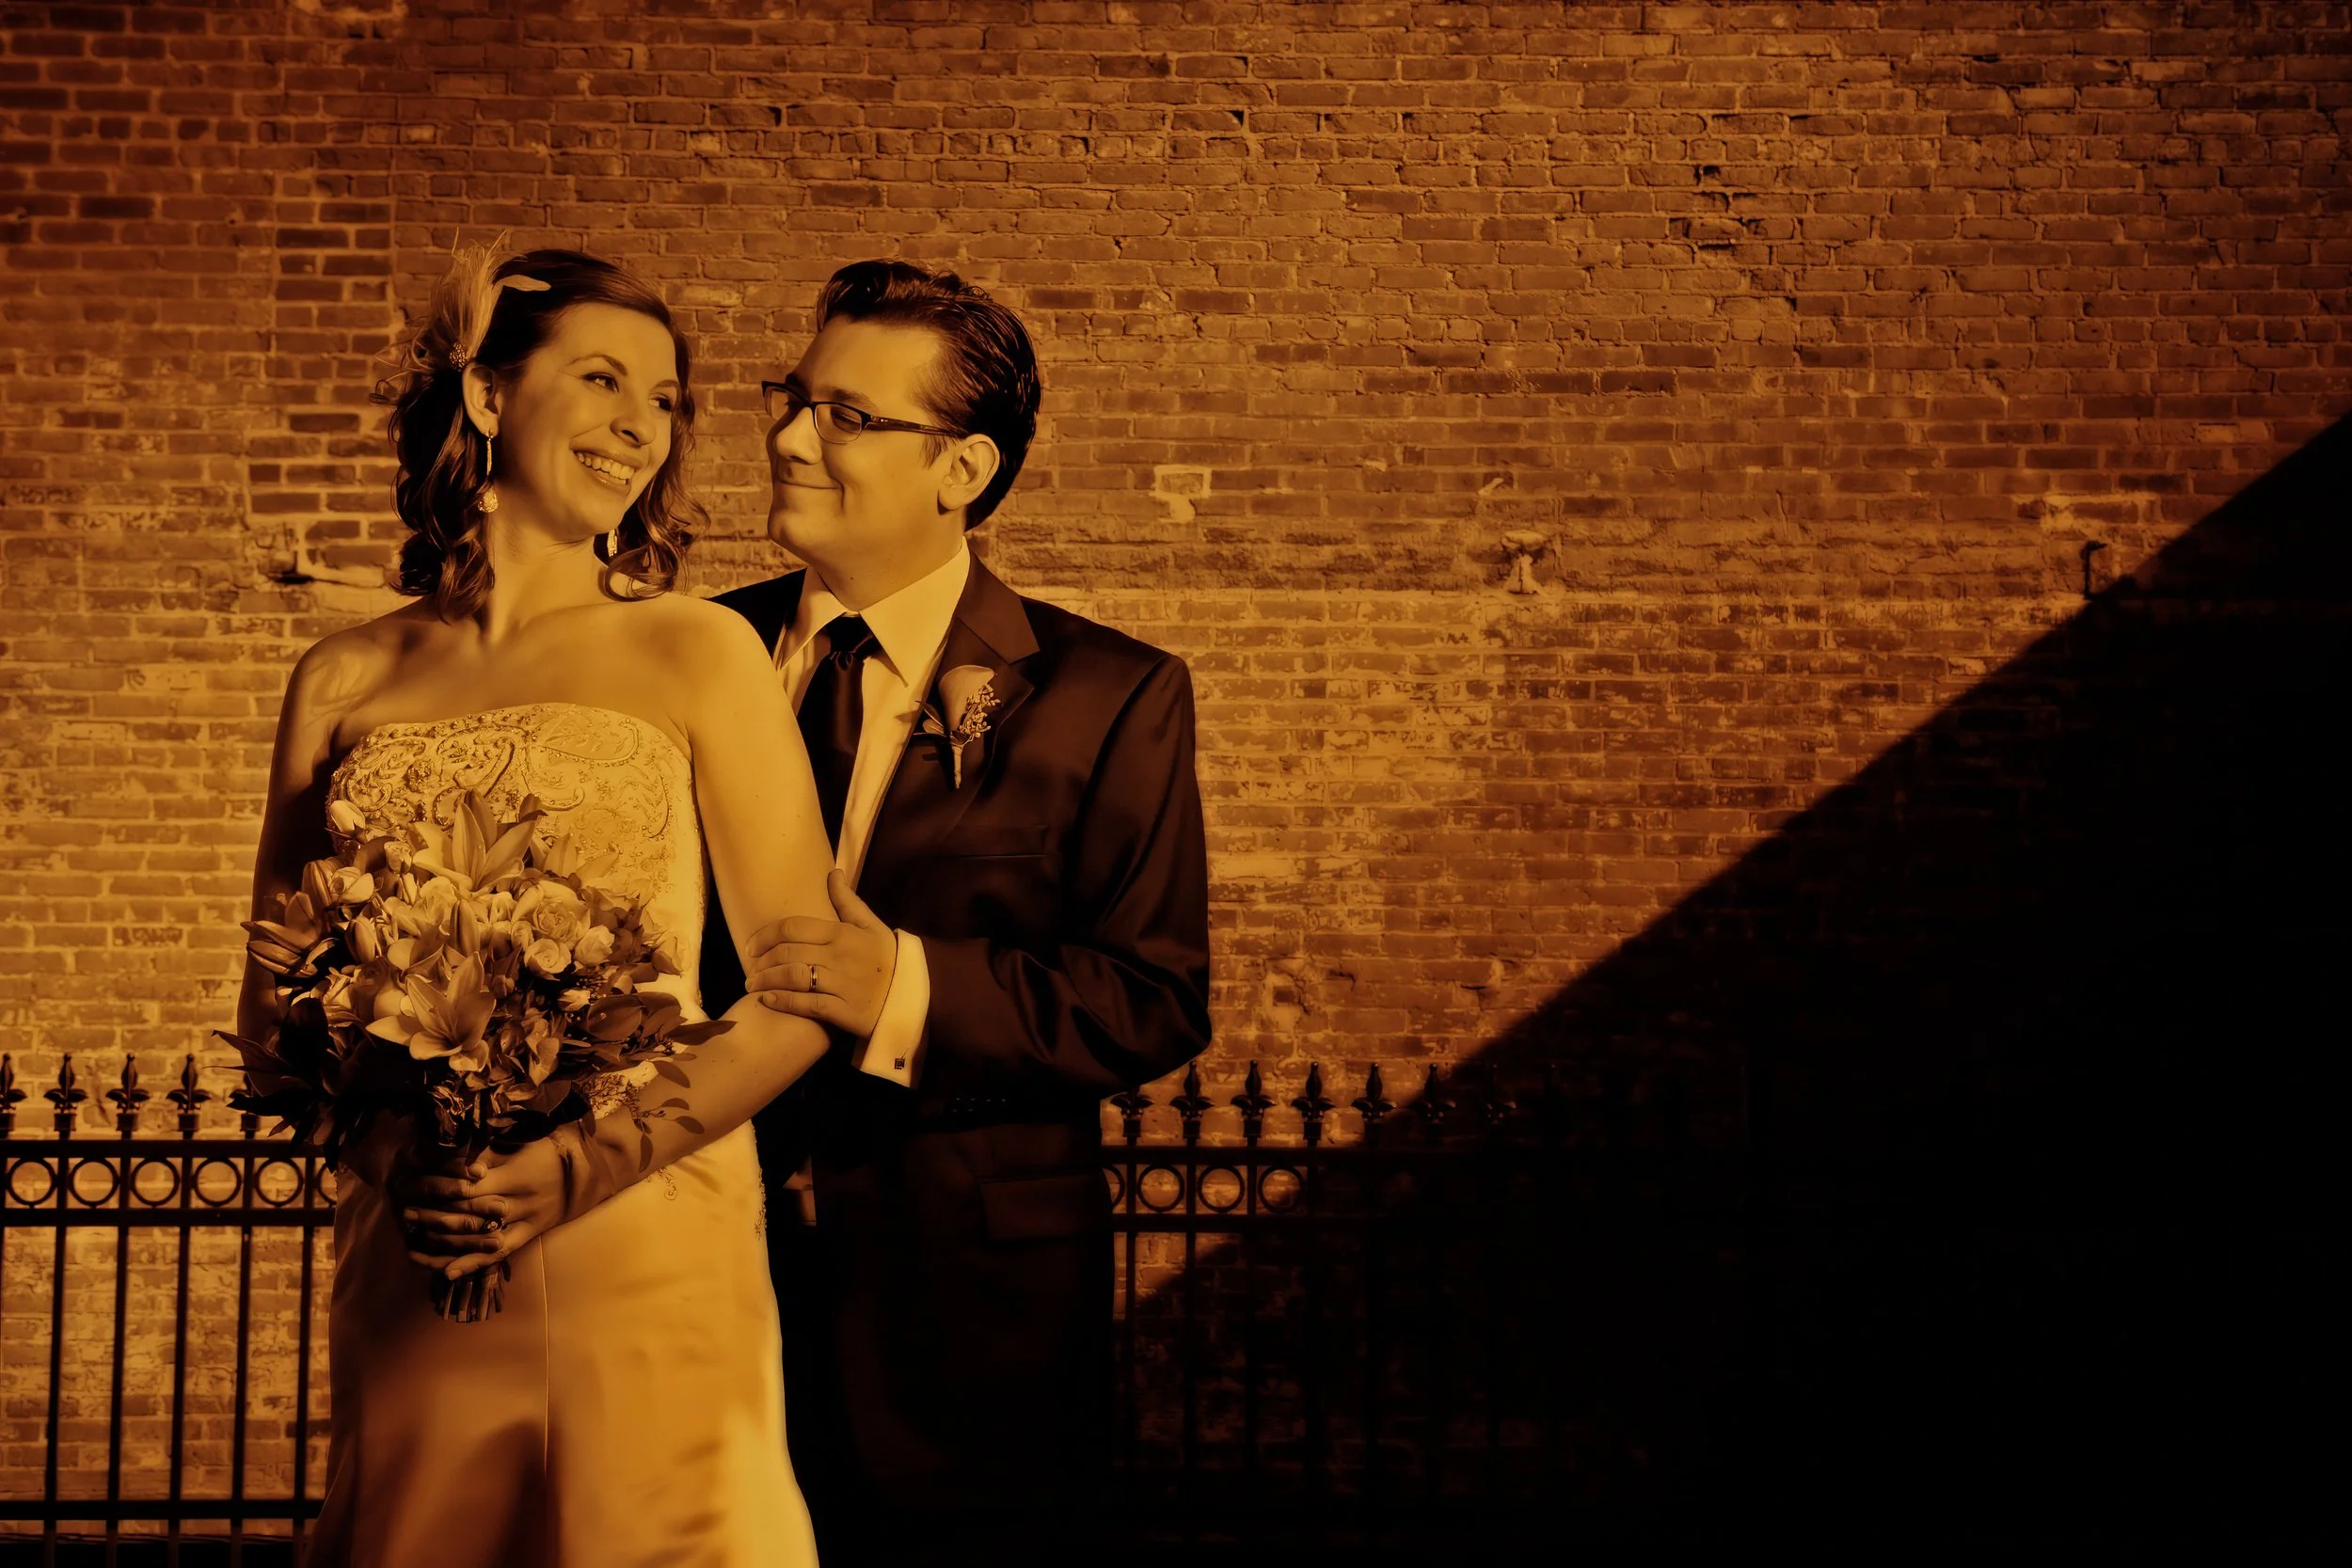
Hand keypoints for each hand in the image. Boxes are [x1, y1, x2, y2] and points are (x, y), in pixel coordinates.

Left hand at [398, 1133, 571, 1279]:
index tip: (413, 1188)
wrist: (587, 1170)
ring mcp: (525, 1223)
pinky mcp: (529, 1236)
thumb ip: (486, 1155)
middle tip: (404, 1215)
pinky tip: (447, 1273)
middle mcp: (519, 1204)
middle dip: (434, 1216)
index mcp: (516, 1176)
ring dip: (445, 1243)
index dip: (439, 1190)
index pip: (469, 1188)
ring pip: (479, 1240)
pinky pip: (499, 1254)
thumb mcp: (519, 1143)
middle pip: (469, 1214)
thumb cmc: (548, 1149)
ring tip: (413, 1244)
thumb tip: (449, 1160)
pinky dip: (472, 1264)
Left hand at [745, 869, 897, 1036]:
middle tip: (750, 968)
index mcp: (842, 933)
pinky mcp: (843, 1011)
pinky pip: (807, 1006)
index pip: (793, 927)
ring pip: (792, 978)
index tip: (751, 945)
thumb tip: (832, 872)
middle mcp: (839, 957)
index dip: (765, 935)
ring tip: (753, 985)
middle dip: (762, 961)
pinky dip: (783, 1002)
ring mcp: (841, 985)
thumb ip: (848, 901)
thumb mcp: (872, 925)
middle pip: (788, 953)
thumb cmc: (889, 958)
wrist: (913, 996)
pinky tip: (768, 1001)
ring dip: (766, 981)